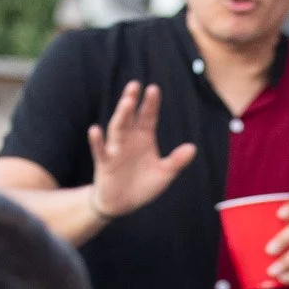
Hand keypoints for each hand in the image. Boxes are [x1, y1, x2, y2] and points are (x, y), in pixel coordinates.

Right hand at [86, 82, 196, 220]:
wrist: (123, 204)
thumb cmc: (143, 185)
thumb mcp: (164, 174)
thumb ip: (177, 161)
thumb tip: (193, 148)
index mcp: (144, 137)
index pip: (148, 116)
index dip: (150, 104)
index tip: (154, 89)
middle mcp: (129, 139)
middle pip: (130, 117)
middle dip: (132, 101)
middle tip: (135, 85)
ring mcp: (115, 149)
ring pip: (117, 129)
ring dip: (121, 115)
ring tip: (126, 102)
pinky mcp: (105, 163)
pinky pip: (100, 150)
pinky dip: (97, 141)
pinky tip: (95, 130)